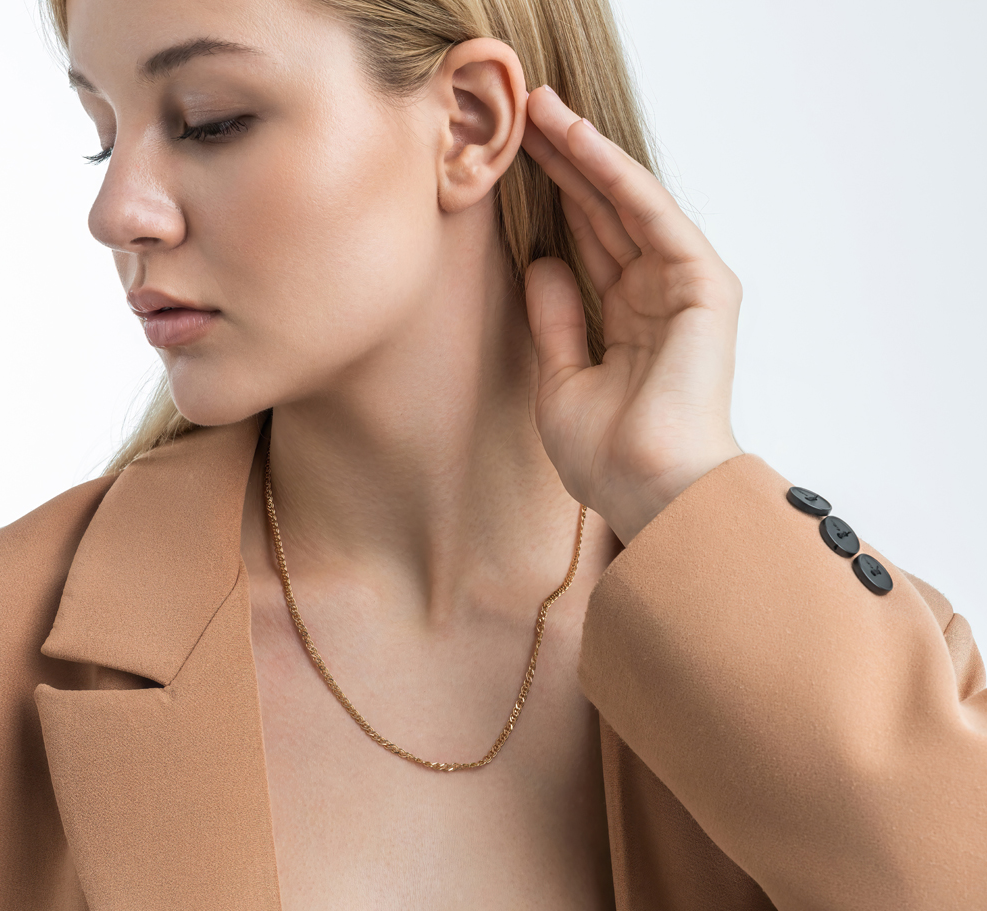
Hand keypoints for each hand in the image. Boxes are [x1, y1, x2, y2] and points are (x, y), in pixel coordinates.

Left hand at [522, 85, 743, 544]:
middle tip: (525, 118)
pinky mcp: (704, 286)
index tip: (515, 164)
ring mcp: (683, 290)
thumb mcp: (560, 382)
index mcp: (629, 325)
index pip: (588, 247)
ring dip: (587, 156)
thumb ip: (555, 320)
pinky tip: (581, 144)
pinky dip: (618, 179)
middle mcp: (657, 299)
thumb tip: (540, 263)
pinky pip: (653, 218)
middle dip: (565, 167)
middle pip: (604, 217)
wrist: (648, 491)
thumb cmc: (608, 458)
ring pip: (628, 207)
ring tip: (543, 111)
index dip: (553, 204)